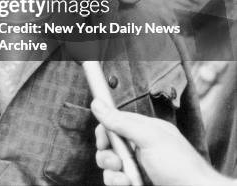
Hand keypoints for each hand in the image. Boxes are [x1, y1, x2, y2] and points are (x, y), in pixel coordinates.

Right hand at [91, 99, 230, 185]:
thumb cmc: (182, 167)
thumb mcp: (150, 138)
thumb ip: (121, 122)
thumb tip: (97, 103)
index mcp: (145, 131)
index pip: (115, 123)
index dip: (105, 131)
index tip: (103, 141)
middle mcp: (139, 148)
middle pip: (108, 147)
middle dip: (106, 156)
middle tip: (116, 162)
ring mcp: (138, 168)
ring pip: (109, 167)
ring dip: (112, 174)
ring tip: (125, 179)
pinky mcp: (135, 183)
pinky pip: (115, 181)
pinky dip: (117, 183)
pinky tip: (128, 184)